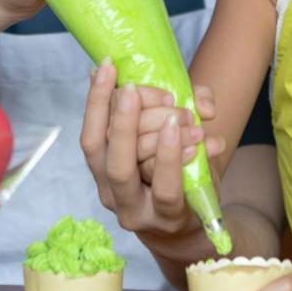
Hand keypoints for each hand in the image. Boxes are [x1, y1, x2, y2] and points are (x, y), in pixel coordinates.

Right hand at [79, 61, 224, 237]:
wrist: (194, 225)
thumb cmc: (178, 172)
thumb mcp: (177, 135)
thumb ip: (189, 107)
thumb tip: (200, 99)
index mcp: (104, 165)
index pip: (91, 132)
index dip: (95, 99)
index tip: (109, 66)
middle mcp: (109, 188)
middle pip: (102, 148)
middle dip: (117, 113)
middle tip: (135, 88)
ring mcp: (132, 208)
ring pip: (125, 166)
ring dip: (153, 132)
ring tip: (181, 114)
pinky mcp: (163, 218)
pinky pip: (164, 187)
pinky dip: (172, 157)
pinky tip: (188, 139)